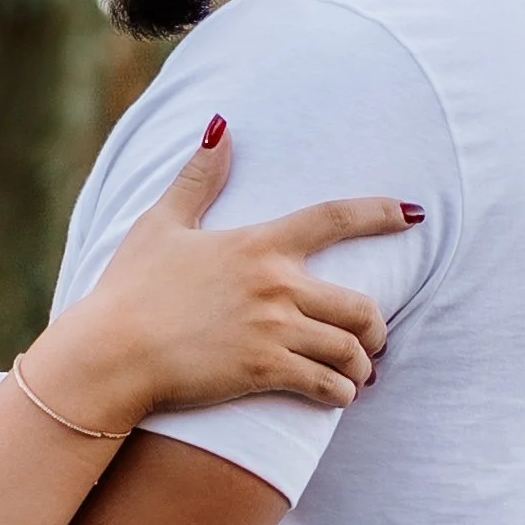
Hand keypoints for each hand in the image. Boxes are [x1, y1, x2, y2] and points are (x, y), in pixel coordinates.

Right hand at [26, 120, 416, 422]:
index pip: (334, 218)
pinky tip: (336, 398)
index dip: (380, 213)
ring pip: (349, 350)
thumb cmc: (130, 289)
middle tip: (374, 342)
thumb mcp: (160, 224)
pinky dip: (340, 394)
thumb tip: (221, 126)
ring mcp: (273, 330)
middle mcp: (276, 285)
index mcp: (258, 245)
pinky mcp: (264, 372)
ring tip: (357, 378)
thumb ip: (198, 178)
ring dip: (361, 367)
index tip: (413, 214)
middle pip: (361, 305)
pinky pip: (326, 385)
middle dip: (377, 329)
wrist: (111, 351)